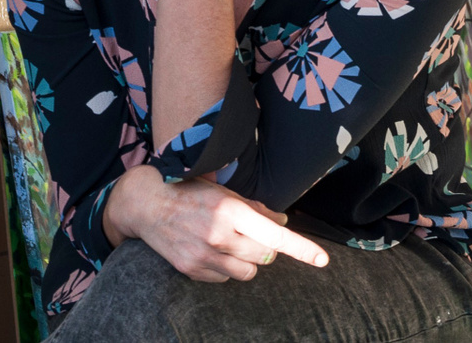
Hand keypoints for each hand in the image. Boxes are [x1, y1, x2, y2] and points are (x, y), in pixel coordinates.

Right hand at [105, 165, 327, 281]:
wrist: (148, 206)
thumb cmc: (191, 193)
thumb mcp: (225, 193)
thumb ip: (255, 209)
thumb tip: (282, 224)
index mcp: (231, 210)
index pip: (274, 236)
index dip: (301, 249)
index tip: (322, 259)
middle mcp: (219, 235)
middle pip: (264, 257)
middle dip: (265, 248)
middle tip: (251, 234)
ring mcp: (204, 256)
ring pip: (247, 273)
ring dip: (246, 261)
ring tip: (229, 242)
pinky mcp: (192, 270)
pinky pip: (225, 279)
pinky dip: (225, 268)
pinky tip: (211, 250)